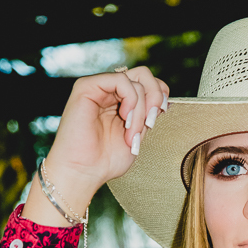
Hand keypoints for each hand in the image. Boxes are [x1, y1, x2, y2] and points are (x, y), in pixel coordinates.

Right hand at [22, 66, 168, 223]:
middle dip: (155, 97)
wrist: (82, 172)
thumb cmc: (105, 162)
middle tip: (150, 122)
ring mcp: (98, 87)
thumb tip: (165, 100)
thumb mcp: (137, 136)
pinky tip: (125, 119)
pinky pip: (120, 79)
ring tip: (132, 134)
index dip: (160, 94)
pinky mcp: (87, 86)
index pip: (147, 82)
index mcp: (120, 102)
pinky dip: (131, 99)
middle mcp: (109, 91)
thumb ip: (147, 117)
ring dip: (140, 110)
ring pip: (135, 80)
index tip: (161, 114)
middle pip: (143, 74)